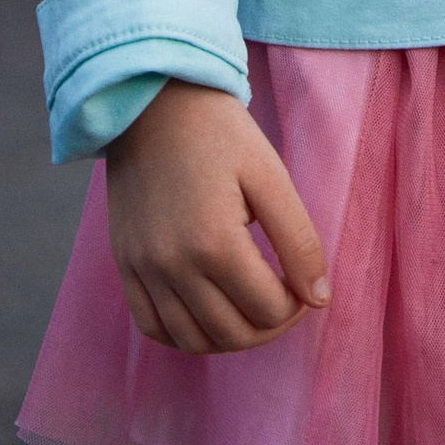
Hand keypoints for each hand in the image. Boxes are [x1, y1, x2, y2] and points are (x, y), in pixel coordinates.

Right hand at [104, 80, 330, 355]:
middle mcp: (173, 266)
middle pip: (232, 334)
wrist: (153, 103)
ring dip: (229, 338)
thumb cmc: (220, 134)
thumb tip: (320, 300)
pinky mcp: (125, 265)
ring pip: (192, 341)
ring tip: (250, 310)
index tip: (303, 284)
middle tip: (284, 301)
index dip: (296, 306)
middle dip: (269, 327)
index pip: (267, 310)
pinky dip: (183, 335)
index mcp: (214, 243)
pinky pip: (152, 328)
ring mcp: (143, 270)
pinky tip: (207, 316)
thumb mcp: (270, 176)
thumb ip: (298, 240)